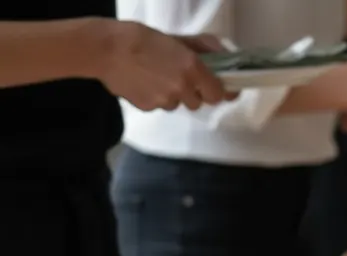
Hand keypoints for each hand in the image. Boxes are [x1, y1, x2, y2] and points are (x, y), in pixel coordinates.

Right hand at [96, 21, 229, 110]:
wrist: (105, 49)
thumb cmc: (142, 38)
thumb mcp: (177, 38)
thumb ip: (203, 48)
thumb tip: (224, 55)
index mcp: (193, 69)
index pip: (217, 95)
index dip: (215, 92)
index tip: (212, 88)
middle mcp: (182, 87)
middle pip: (197, 103)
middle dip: (192, 93)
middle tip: (177, 77)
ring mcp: (164, 100)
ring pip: (177, 105)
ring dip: (172, 95)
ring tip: (155, 77)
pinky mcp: (148, 108)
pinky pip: (158, 107)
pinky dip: (154, 98)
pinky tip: (143, 82)